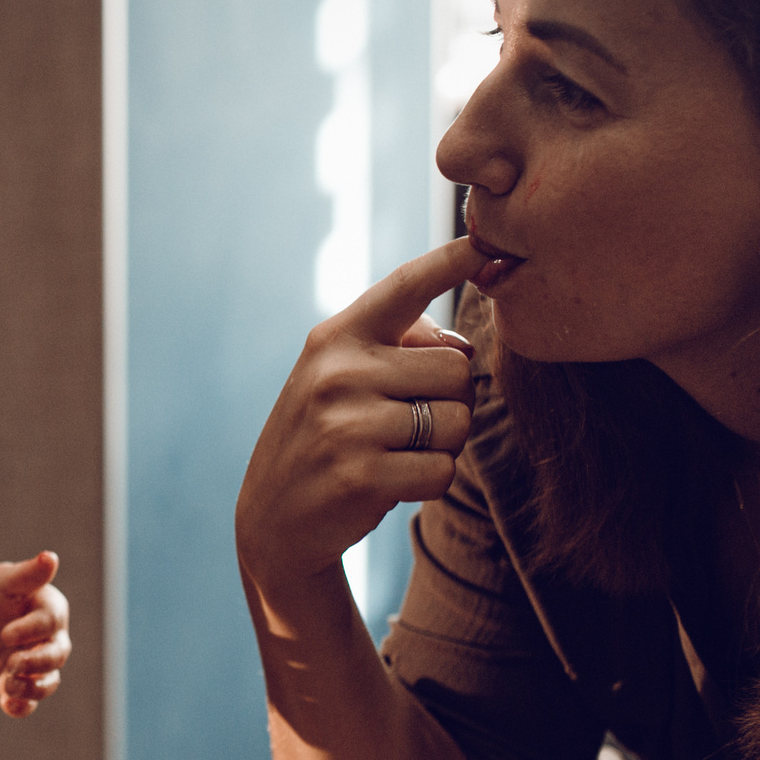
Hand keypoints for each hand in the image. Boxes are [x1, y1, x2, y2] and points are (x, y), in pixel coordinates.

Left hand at [0, 551, 69, 716]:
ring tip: (7, 686)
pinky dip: (21, 707)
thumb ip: (28, 573)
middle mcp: (50, 640)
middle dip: (35, 662)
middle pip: (56, 656)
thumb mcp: (5, 580)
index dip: (30, 631)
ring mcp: (35, 664)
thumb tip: (50, 557)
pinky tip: (7, 703)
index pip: (51, 623)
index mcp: (50, 611)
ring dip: (31, 688)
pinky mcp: (18, 683)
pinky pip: (28, 701)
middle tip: (11, 664)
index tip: (5, 634)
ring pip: (47, 683)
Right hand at [235, 236, 488, 593]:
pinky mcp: (361, 476)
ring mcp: (347, 424)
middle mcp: (338, 372)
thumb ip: (398, 347)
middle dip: (450, 398)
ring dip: (442, 444)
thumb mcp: (341, 377)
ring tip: (395, 452)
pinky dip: (429, 481)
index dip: (450, 261)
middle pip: (456, 367)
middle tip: (410, 421)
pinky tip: (390, 482)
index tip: (485, 240)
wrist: (273, 519)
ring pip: (456, 421)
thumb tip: (465, 346)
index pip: (404, 287)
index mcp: (336, 337)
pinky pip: (443, 469)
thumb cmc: (325, 436)